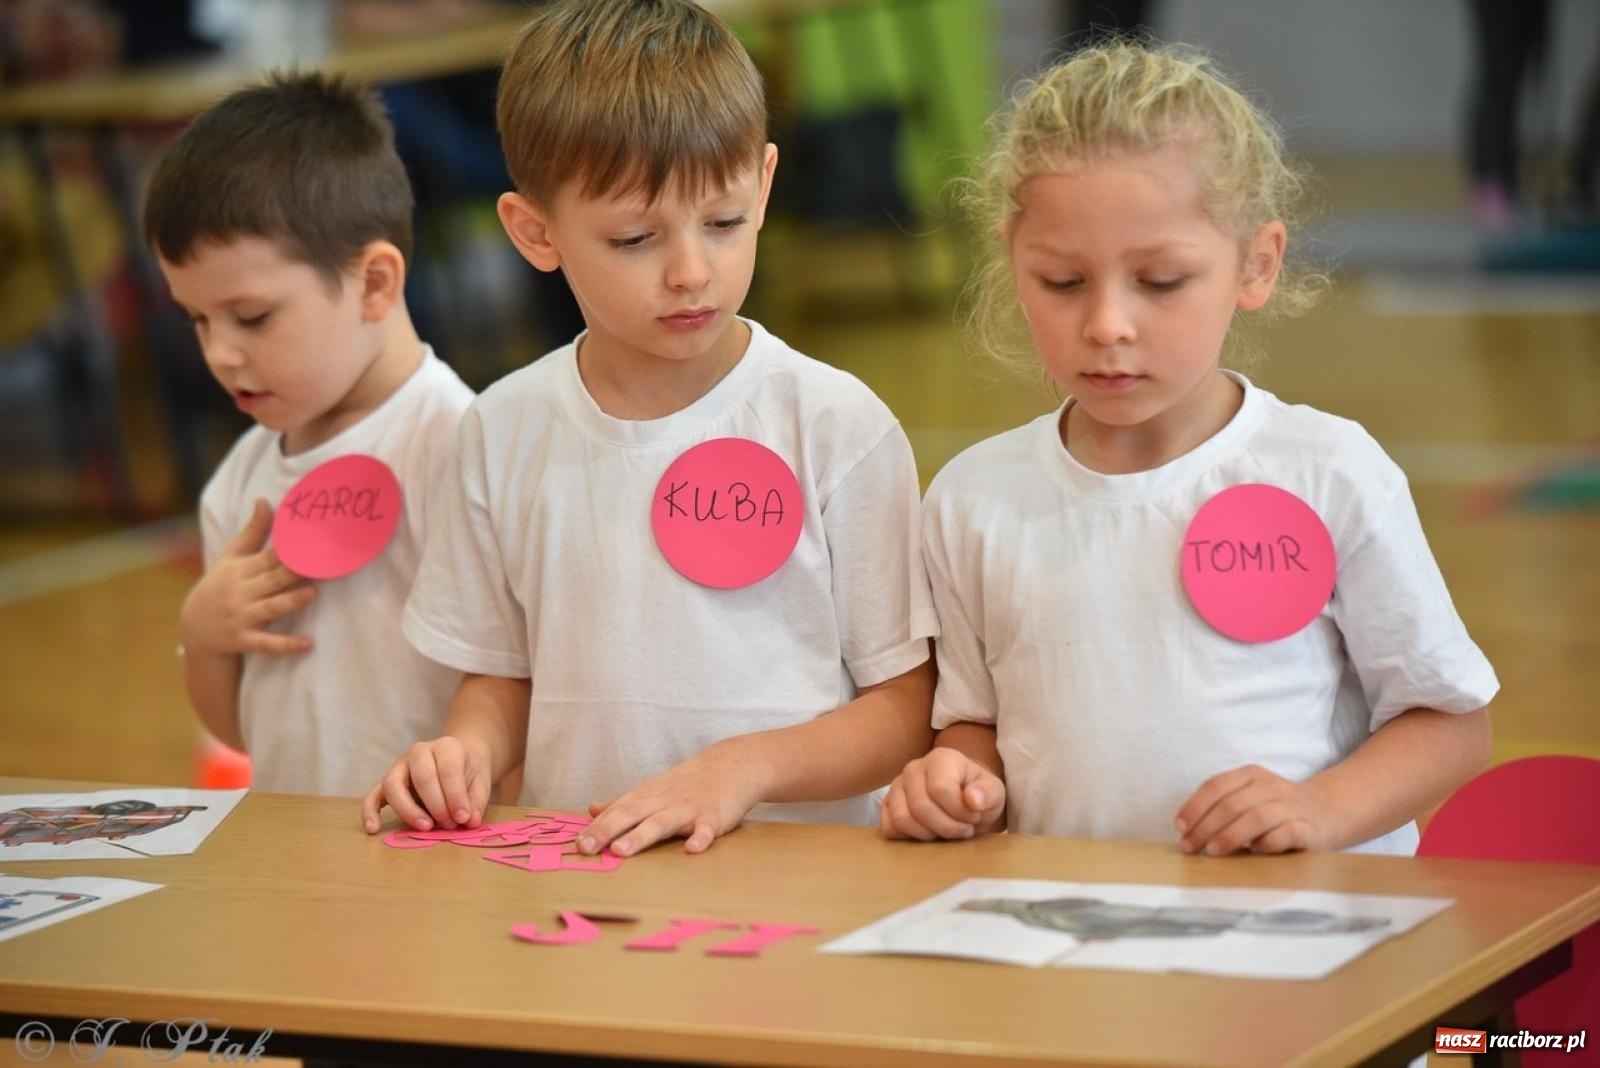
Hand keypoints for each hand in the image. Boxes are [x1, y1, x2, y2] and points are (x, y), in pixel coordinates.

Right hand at [181, 499, 315, 655]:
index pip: (268, 557)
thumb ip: (253, 532)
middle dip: (295, 572)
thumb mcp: (231, 558)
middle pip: (272, 580)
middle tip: (322, 565)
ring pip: (271, 609)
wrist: (193, 626)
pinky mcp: (243, 640)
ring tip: (312, 593)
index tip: (313, 541)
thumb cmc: (220, 585)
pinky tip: (308, 644)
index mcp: (240, 570)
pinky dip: (287, 645)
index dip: (290, 550)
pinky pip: (267, 643)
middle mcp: (241, 592)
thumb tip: (264, 500)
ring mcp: (242, 617)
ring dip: (291, 602)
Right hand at [361, 736, 492, 833]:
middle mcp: (420, 752)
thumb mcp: (481, 782)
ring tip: (426, 828)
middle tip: (449, 825)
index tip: (464, 818)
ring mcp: (399, 766)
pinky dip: (370, 812)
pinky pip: (372, 795)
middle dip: (436, 805)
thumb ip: (477, 801)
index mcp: (446, 747)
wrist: (456, 760)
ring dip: (408, 810)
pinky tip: (373, 829)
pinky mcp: (386, 782)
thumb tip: (470, 821)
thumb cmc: (467, 773)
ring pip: (393, 785)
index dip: (456, 796)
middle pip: (422, 777)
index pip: (448, 769)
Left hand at [577, 742, 764, 856]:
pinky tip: (693, 849)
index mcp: (647, 797)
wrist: (732, 764)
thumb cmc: (687, 783)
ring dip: (641, 836)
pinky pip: (706, 829)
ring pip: (661, 823)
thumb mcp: (652, 789)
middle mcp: (662, 802)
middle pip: (630, 815)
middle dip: (607, 831)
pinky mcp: (713, 816)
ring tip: (621, 851)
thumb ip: (622, 803)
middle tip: (585, 848)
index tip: (576, 846)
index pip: (616, 812)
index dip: (596, 828)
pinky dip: (700, 838)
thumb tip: (591, 811)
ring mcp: (688, 809)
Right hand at [879, 747, 1004, 840]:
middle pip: (920, 806)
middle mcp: (914, 768)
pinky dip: (908, 837)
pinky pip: (888, 827)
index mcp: (940, 758)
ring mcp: (897, 786)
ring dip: (928, 835)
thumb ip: (987, 794)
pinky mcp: (888, 805)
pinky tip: (928, 833)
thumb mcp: (994, 792)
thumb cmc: (979, 794)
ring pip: (902, 818)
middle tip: (963, 830)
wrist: (967, 802)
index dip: (959, 812)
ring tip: (946, 832)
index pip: (941, 789)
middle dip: (946, 827)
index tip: (973, 818)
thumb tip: (972, 800)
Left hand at [1175, 764, 1339, 854]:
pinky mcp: (1307, 827)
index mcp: (1250, 775)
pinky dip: (1266, 844)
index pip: (1215, 786)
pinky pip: (1284, 834)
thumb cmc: (1276, 810)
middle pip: (1231, 804)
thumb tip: (1187, 832)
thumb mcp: (1249, 798)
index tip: (1179, 828)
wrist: (1327, 812)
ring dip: (1230, 836)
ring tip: (1212, 851)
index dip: (1194, 807)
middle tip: (1189, 847)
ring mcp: (1290, 806)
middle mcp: (1270, 786)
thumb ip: (1223, 807)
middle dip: (1205, 827)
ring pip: (1255, 818)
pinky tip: (1254, 852)